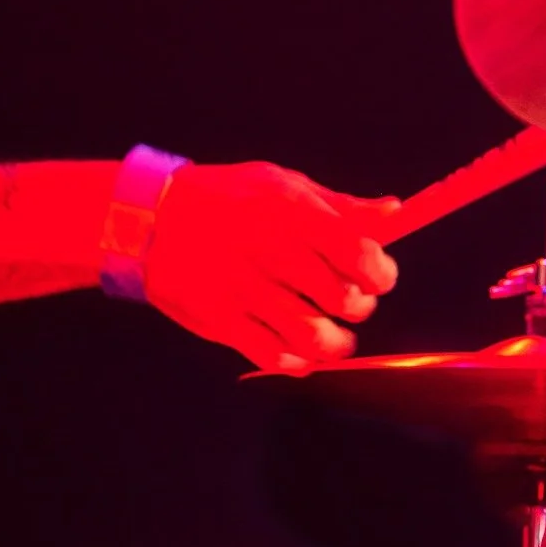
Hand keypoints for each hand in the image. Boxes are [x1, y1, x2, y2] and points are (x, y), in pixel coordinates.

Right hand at [144, 162, 398, 372]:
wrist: (150, 221)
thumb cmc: (226, 199)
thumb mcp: (281, 185)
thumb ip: (339, 205)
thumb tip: (395, 212)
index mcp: (290, 211)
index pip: (358, 252)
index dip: (381, 272)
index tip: (377, 275)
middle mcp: (270, 251)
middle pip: (344, 300)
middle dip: (360, 307)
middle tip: (350, 302)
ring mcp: (244, 290)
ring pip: (314, 337)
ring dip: (335, 343)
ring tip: (334, 336)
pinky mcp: (222, 322)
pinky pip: (275, 357)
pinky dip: (296, 361)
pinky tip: (297, 348)